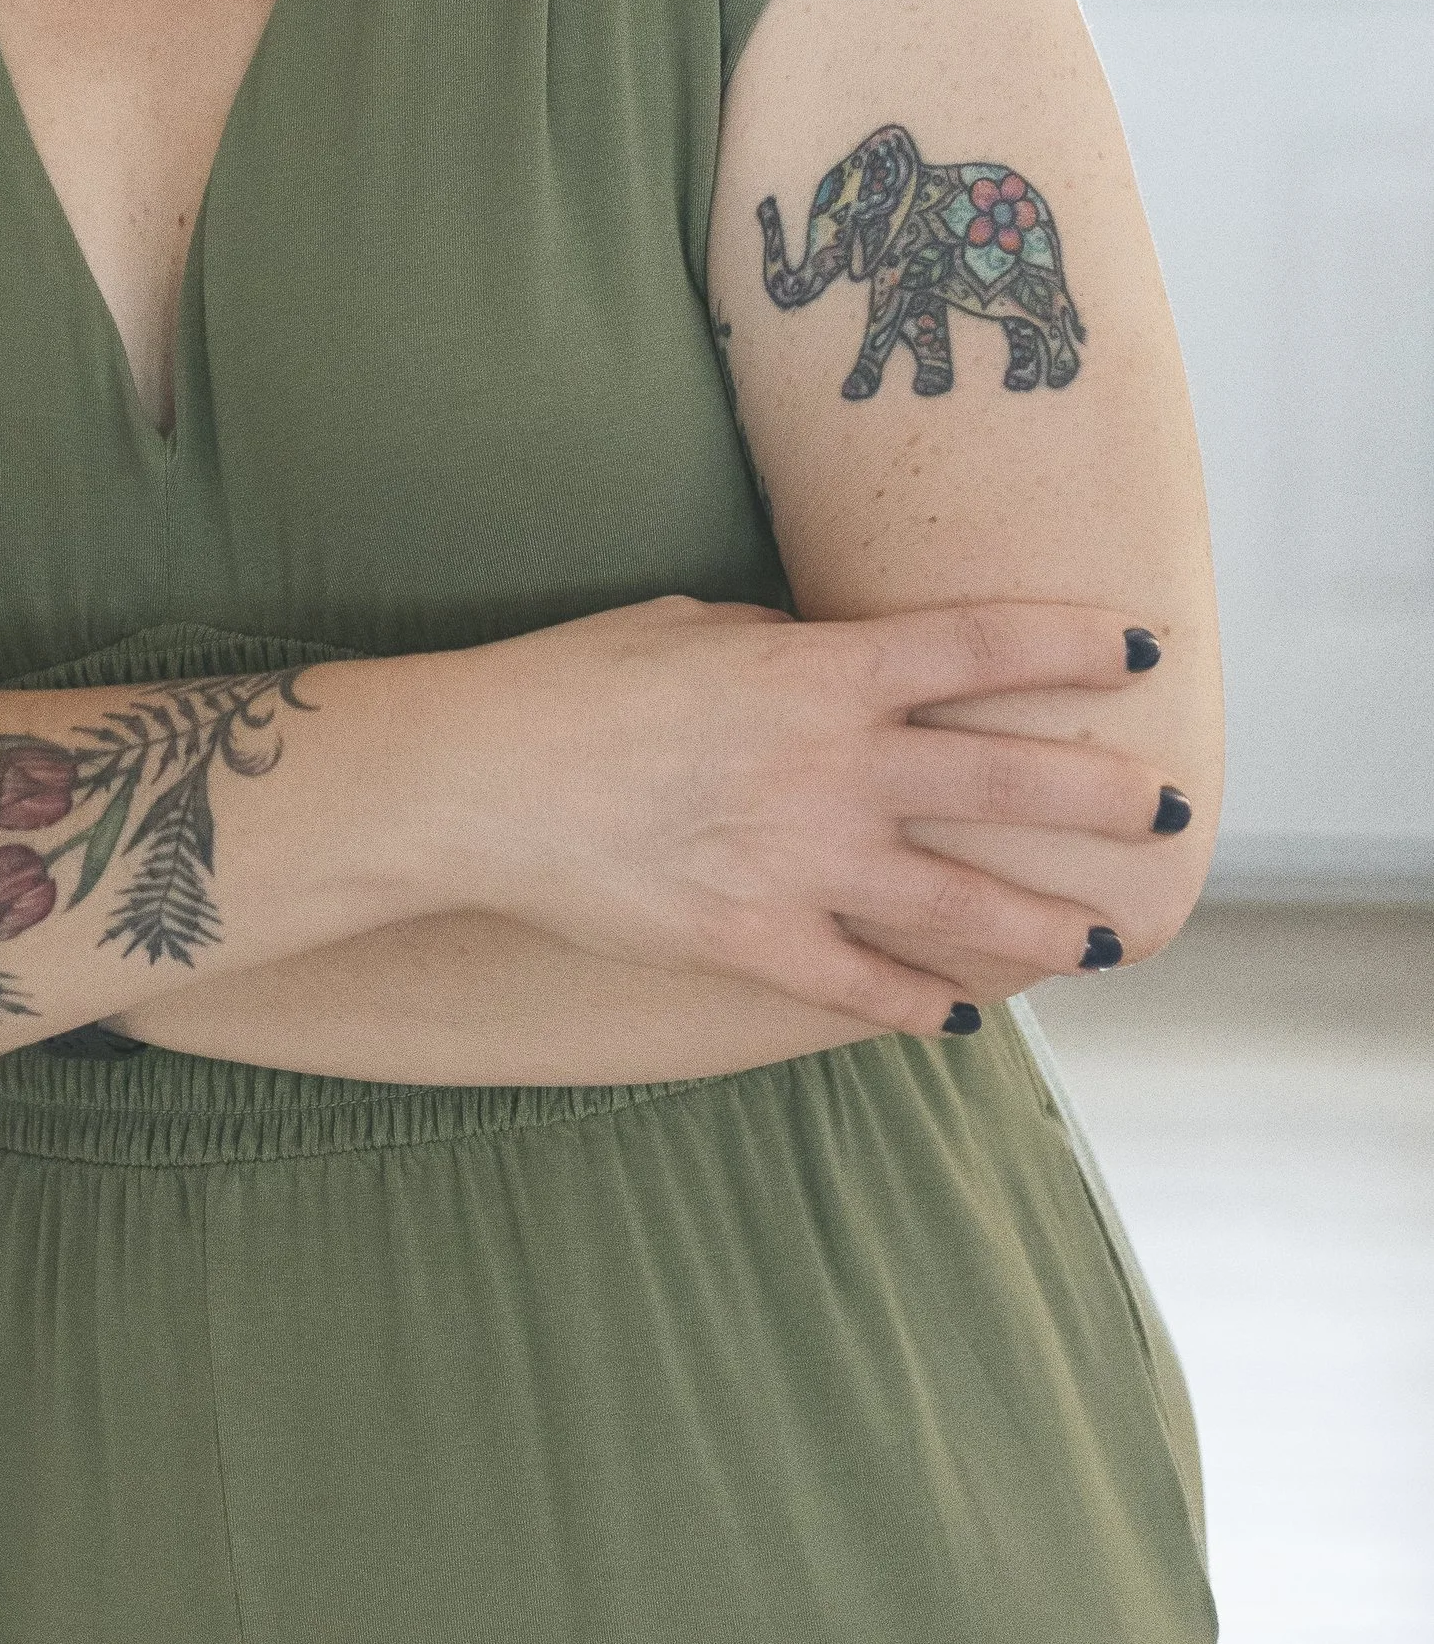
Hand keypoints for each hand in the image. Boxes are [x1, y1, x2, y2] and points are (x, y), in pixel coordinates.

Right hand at [421, 597, 1177, 1038]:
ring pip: (962, 902)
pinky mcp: (754, 938)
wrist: (478, 779)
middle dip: (1101, 797)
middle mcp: (833, 765)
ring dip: (1044, 925)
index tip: (1142, 651)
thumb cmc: (573, 681)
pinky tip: (959, 1018)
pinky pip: (863, 986)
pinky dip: (919, 1006)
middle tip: (1165, 811)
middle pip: (1006, 779)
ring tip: (1101, 941)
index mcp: (819, 669)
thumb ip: (784, 647)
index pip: (980, 646)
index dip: (1074, 646)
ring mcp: (800, 860)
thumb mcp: (691, 625)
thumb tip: (835, 662)